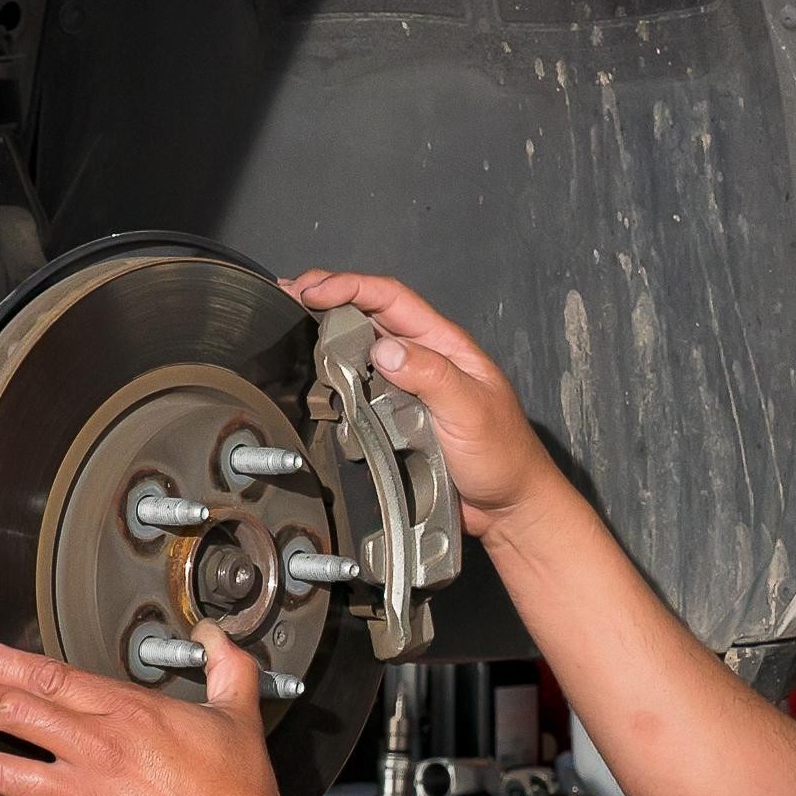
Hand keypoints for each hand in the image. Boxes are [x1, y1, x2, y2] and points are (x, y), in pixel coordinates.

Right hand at [281, 269, 561, 537]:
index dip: (349, 287)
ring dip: (325, 336)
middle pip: (367, 317)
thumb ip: (431, 377)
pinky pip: (359, 390)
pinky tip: (315, 377)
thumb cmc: (505, 457)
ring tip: (290, 328)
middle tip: (288, 298)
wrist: (507, 508)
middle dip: (326, 300)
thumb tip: (386, 350)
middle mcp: (422, 360)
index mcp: (444, 346)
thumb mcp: (471, 411)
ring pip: (359, 352)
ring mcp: (406, 389)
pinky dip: (334, 379)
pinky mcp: (394, 418)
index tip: (312, 290)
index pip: (390, 299)